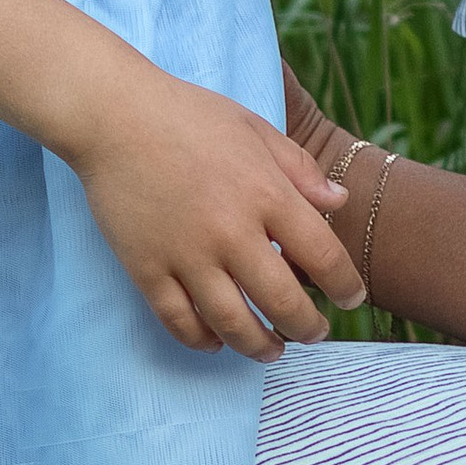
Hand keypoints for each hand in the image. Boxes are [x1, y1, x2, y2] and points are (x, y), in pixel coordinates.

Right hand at [69, 67, 364, 359]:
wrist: (113, 114)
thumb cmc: (188, 114)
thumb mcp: (255, 129)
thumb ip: (299, 169)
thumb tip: (339, 202)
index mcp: (266, 192)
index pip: (323, 255)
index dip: (345, 285)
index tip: (352, 299)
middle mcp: (231, 231)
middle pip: (282, 301)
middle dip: (307, 327)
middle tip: (315, 333)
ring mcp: (187, 254)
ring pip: (233, 323)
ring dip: (259, 346)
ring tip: (272, 350)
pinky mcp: (147, 268)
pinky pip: (180, 321)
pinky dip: (203, 340)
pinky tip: (217, 341)